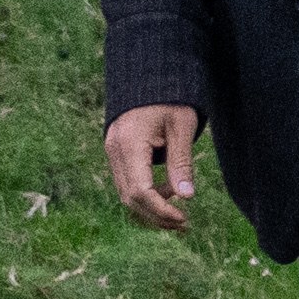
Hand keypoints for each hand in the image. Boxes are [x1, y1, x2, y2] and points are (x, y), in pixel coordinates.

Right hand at [102, 104, 203, 230]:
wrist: (150, 75)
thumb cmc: (171, 98)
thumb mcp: (181, 127)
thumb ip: (181, 162)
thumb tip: (187, 197)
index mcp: (129, 143)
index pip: (140, 191)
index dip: (161, 210)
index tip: (183, 218)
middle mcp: (114, 150)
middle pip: (130, 198)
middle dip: (156, 215)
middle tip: (184, 222)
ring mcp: (112, 151)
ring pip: (126, 194)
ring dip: (151, 207)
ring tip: (179, 212)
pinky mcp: (116, 152)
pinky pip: (127, 182)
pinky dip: (145, 194)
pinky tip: (168, 191)